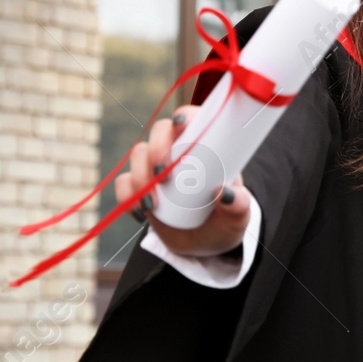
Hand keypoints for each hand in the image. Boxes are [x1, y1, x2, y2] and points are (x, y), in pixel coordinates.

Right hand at [115, 104, 252, 256]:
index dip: (185, 116)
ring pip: (138, 154)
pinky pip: (123, 182)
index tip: (181, 125)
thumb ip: (239, 206)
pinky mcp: (140, 187)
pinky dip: (127, 196)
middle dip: (156, 148)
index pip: (195, 120)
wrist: (203, 244)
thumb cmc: (225, 222)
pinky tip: (141, 213)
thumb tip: (225, 193)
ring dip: (140, 176)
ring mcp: (157, 167)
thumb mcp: (237, 217)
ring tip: (153, 205)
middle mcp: (180, 151)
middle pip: (161, 131)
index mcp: (208, 148)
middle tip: (163, 175)